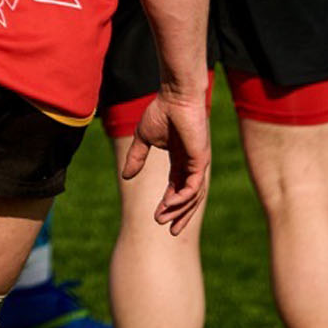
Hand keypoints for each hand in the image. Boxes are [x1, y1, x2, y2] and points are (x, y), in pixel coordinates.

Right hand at [121, 83, 209, 232]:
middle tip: (171, 231)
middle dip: (180, 215)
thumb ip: (137, 157)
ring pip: (192, 195)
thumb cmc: (162, 111)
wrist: (175, 95)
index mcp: (181, 159)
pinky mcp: (201, 159)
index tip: (157, 217)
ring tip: (164, 220)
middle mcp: (192, 164)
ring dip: (179, 210)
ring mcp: (198, 163)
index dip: (168, 204)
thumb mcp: (144, 138)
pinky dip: (183, 198)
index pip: (177, 187)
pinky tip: (170, 205)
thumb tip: (126, 176)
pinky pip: (194, 186)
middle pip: (189, 197)